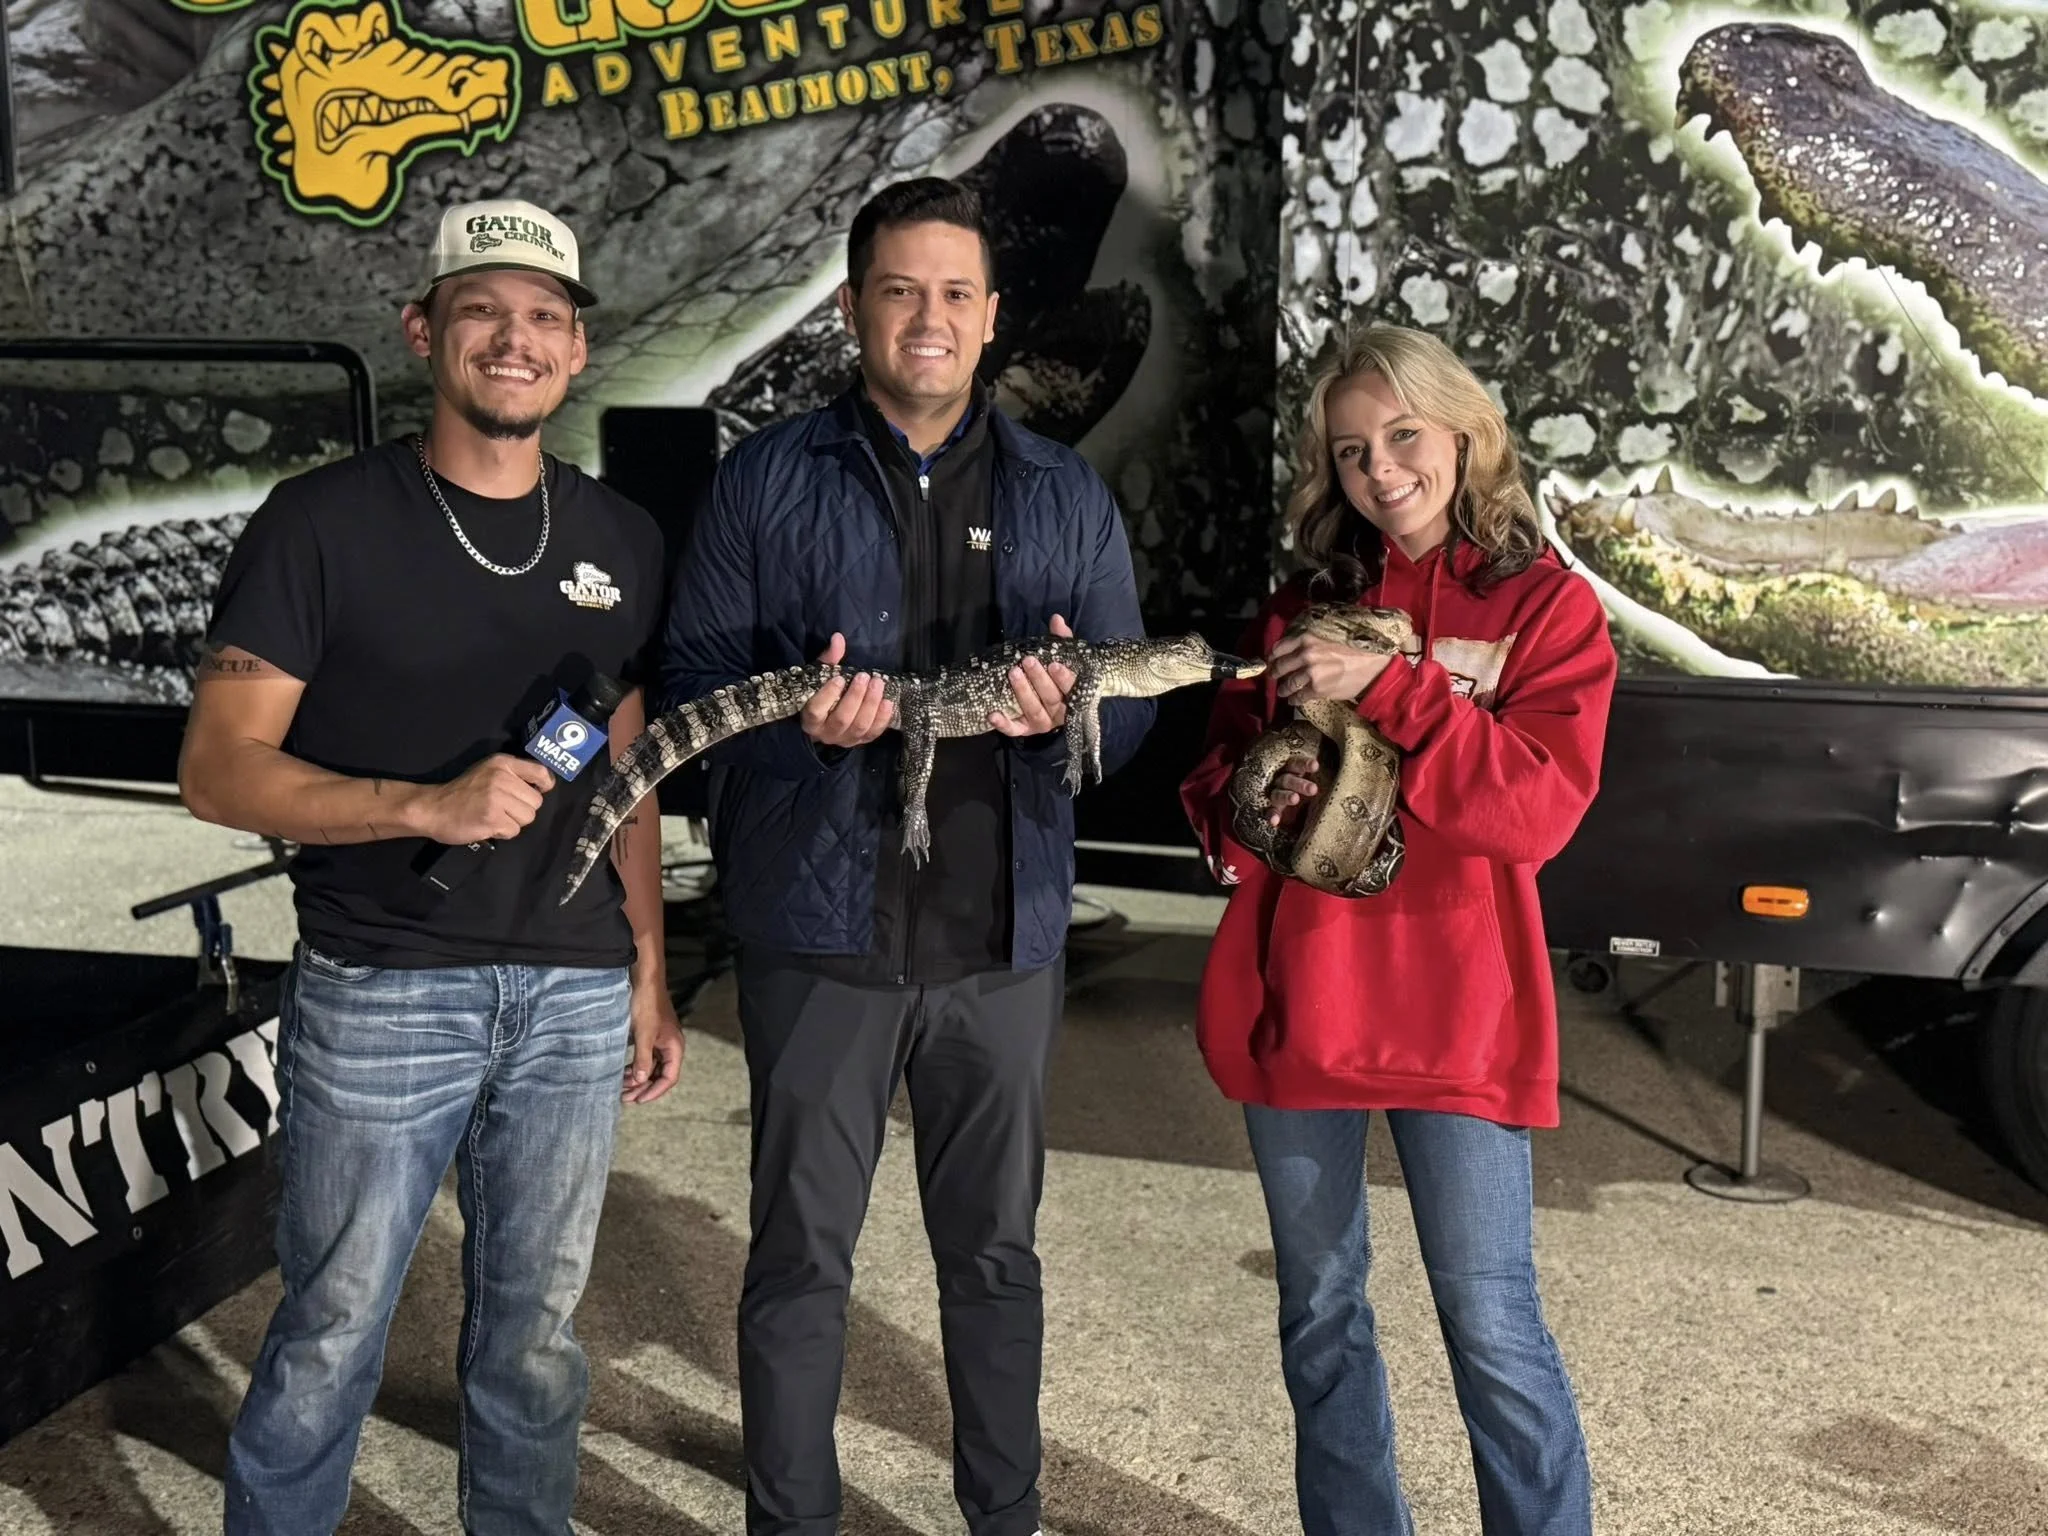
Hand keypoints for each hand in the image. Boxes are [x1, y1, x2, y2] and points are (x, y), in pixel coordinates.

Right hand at [413, 754, 553, 842]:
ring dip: (513, 822)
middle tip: (502, 809)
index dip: (545, 785)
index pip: (540, 772)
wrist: (433, 808)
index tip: (538, 791)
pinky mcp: (492, 818)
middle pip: (536, 801)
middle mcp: (502, 778)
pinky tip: (487, 825)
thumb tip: (543, 784)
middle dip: (522, 809)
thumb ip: (513, 775)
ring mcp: (497, 798)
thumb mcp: (488, 771)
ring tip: (494, 816)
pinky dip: (502, 832)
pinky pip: (514, 830)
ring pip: (528, 817)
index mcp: (503, 763)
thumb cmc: (463, 792)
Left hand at [623, 981, 684, 1104]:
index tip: (638, 1100)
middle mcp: (670, 1046)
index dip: (655, 1091)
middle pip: (660, 1075)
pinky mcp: (650, 1036)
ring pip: (652, 1067)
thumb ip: (643, 1059)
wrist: (644, 980)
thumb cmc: (647, 1004)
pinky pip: (645, 1058)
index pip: (669, 1078)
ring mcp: (660, 1041)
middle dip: (644, 1087)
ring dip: (638, 1078)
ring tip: (621, 1087)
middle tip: (626, 1097)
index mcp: (675, 1047)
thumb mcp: (644, 1034)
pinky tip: (623, 1072)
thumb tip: (642, 1081)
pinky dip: (635, 1066)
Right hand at [801, 632, 895, 747]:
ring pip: (860, 726)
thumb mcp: (820, 677)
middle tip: (865, 677)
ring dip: (871, 704)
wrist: (826, 720)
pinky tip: (888, 702)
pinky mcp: (860, 741)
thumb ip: (829, 660)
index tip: (840, 678)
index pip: (816, 710)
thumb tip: (838, 638)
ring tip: (878, 684)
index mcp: (810, 719)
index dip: (828, 696)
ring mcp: (844, 739)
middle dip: (856, 697)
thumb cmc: (820, 694)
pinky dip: (882, 718)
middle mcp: (826, 733)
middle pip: (842, 718)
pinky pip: (873, 733)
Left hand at [990, 613, 1078, 735]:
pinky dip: (1003, 724)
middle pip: (1051, 698)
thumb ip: (1062, 640)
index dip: (1064, 678)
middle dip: (1039, 680)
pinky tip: (992, 714)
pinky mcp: (1025, 730)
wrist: (1057, 706)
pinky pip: (1014, 730)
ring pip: (1034, 711)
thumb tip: (1056, 619)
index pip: (1072, 688)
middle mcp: (1059, 712)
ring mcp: (1042, 723)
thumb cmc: (1060, 677)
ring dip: (1023, 693)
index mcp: (1074, 696)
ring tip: (1013, 674)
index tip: (1054, 664)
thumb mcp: (1063, 658)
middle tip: (1027, 662)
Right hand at [1265, 754, 1323, 829]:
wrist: (1305, 815)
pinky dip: (1272, 816)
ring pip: (1278, 794)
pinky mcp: (1274, 811)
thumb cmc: (1316, 795)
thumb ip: (1327, 780)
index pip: (1296, 764)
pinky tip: (1274, 822)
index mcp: (1293, 771)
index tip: (1315, 766)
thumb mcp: (1321, 784)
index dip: (1305, 764)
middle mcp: (1283, 781)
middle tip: (1313, 789)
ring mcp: (1276, 796)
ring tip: (1295, 799)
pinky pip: (1270, 812)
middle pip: (1288, 779)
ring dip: (1286, 796)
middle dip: (1300, 783)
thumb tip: (1343, 782)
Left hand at [1268, 632, 1394, 704]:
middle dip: (1274, 674)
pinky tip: (1294, 700)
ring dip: (1283, 689)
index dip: (1272, 656)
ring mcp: (1310, 673)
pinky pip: (1299, 696)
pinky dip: (1294, 700)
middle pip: (1280, 666)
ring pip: (1287, 684)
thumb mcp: (1328, 638)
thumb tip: (1293, 652)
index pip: (1279, 648)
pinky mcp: (1317, 689)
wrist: (1372, 666)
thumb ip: (1309, 643)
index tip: (1271, 661)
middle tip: (1273, 677)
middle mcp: (1306, 655)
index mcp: (1307, 639)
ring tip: (1283, 692)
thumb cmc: (1354, 650)